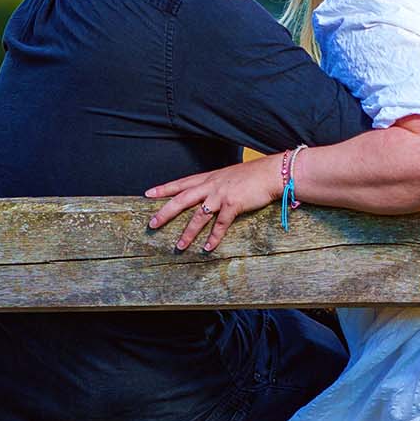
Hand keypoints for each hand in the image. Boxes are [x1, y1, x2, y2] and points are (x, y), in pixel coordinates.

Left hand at [145, 154, 284, 251]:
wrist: (271, 173)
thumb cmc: (252, 175)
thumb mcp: (228, 176)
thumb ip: (216, 184)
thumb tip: (208, 195)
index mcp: (208, 178)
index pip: (181, 183)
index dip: (164, 189)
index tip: (148, 194)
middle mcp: (211, 186)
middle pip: (182, 199)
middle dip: (166, 212)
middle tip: (152, 224)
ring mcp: (221, 195)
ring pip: (198, 216)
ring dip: (188, 232)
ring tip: (179, 246)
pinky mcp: (233, 204)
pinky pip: (220, 224)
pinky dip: (213, 238)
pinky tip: (207, 248)